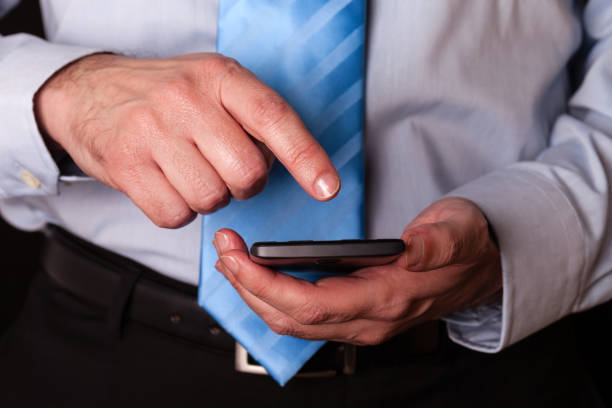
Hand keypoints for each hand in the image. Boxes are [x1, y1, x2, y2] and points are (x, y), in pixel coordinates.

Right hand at [35, 53, 339, 227]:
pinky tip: (166, 183)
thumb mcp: (212, 85)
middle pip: (246, 173)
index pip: (274, 118)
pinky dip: (177, 209)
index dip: (306, 157)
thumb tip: (294, 164)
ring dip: (208, 196)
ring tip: (188, 170)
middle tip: (223, 167)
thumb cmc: (164, 95)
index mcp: (219, 77)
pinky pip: (175, 215)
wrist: (90, 94)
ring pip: (211, 199)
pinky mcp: (125, 165)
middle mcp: (185, 99)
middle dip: (244, 183)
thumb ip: (252, 116)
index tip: (327, 188)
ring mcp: (151, 132)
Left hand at [213, 197, 501, 344]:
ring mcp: (359, 323)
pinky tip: (257, 276)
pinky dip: (271, 298)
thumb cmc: (466, 249)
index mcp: (389, 300)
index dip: (268, 286)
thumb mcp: (461, 233)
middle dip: (248, 287)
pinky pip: (302, 317)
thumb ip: (439, 242)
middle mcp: (368, 321)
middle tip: (223, 249)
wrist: (478, 271)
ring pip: (291, 323)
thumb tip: (413, 247)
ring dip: (254, 294)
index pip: (313, 305)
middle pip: (291, 318)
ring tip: (231, 261)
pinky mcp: (353, 315)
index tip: (238, 257)